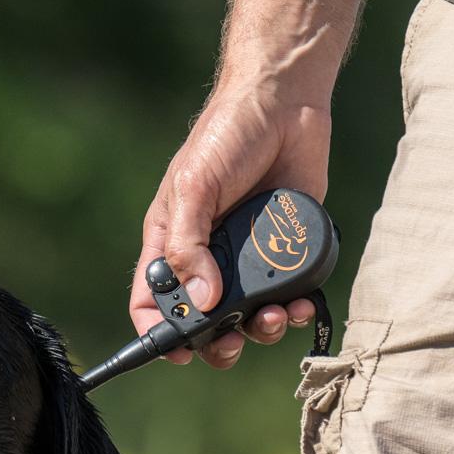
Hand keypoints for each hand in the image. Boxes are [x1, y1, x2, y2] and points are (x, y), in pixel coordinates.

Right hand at [132, 79, 330, 367]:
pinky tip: (301, 304)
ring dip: (259, 329)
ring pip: (249, 314)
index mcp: (173, 239)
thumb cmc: (226, 135)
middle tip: (232, 342)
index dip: (157, 330)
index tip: (177, 350)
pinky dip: (295, 308)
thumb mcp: (195, 186)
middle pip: (204, 319)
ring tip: (273, 318)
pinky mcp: (286, 249)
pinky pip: (288, 294)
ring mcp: (248, 256)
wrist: (286, 103)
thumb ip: (191, 244)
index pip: (152, 298)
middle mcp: (209, 254)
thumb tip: (202, 301)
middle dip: (216, 342)